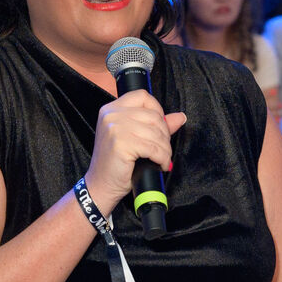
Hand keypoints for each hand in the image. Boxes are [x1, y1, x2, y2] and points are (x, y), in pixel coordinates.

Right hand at [85, 89, 186, 215]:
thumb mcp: (134, 138)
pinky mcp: (121, 143)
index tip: (160, 126)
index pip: (142, 96)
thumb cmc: (116, 163)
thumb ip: (155, 124)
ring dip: (165, 149)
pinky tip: (160, 164)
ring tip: (163, 159)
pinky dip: (162, 158)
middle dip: (164, 134)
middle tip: (163, 148)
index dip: (157, 109)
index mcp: (111, 109)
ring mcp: (115, 128)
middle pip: (153, 115)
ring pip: (156, 133)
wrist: (101, 184)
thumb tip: (180, 117)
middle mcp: (111, 115)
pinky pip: (153, 148)